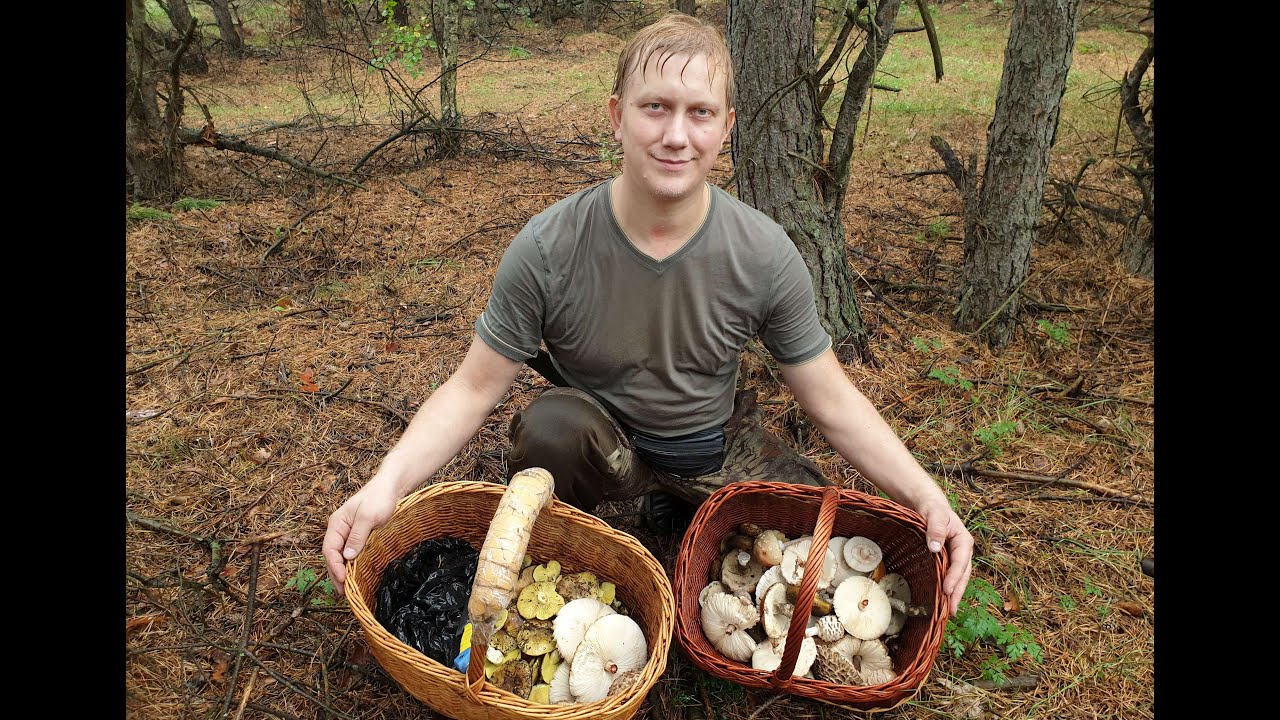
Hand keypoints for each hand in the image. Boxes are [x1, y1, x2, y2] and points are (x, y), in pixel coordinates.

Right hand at [322, 483, 400, 597]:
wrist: (391, 487)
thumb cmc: (379, 498)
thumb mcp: (368, 517)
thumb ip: (357, 536)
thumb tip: (347, 557)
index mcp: (337, 524)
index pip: (329, 549)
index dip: (334, 566)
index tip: (343, 579)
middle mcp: (341, 530)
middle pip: (333, 556)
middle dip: (336, 574)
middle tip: (344, 592)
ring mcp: (350, 534)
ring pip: (342, 556)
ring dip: (344, 572)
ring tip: (349, 590)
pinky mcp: (361, 536)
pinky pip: (353, 554)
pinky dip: (353, 566)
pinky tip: (357, 576)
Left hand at [917, 499, 973, 617]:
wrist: (927, 505)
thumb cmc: (932, 509)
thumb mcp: (934, 514)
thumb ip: (935, 529)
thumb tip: (935, 548)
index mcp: (964, 541)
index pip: (961, 563)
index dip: (955, 578)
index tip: (946, 590)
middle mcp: (963, 551)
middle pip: (963, 575)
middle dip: (957, 593)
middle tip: (950, 610)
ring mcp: (955, 557)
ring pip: (958, 578)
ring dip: (953, 594)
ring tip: (948, 612)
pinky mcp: (946, 560)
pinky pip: (948, 576)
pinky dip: (946, 588)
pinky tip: (941, 600)